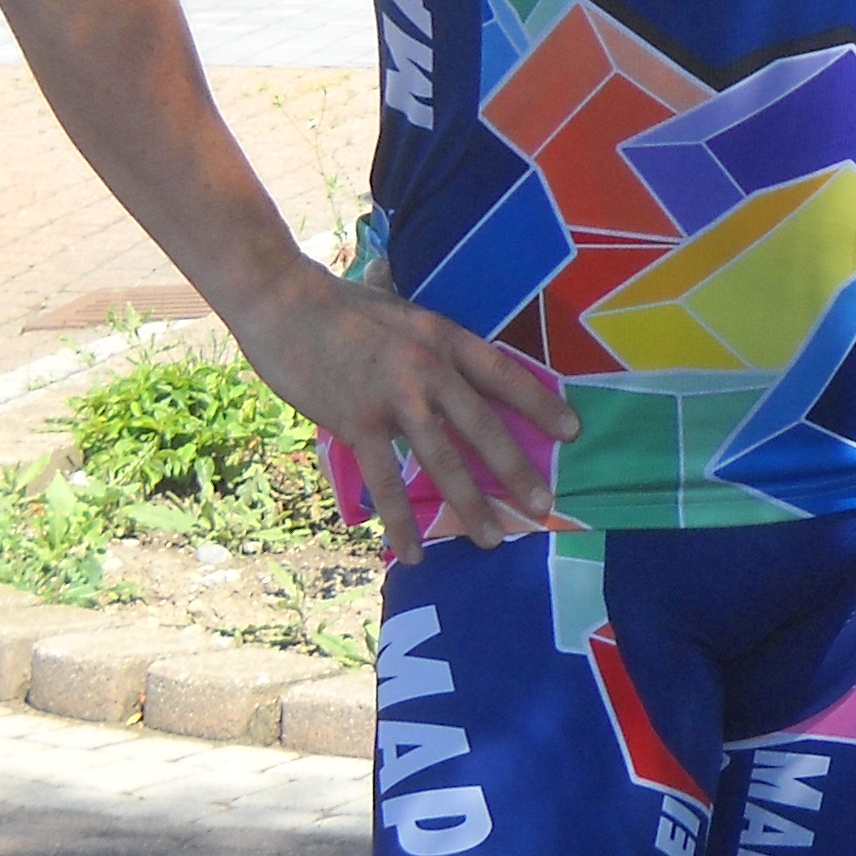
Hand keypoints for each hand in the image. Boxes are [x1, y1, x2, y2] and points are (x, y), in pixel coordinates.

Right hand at [230, 261, 579, 560]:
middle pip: (483, 427)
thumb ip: (423, 327)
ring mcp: (394, 398)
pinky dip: (399, 521)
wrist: (284, 302)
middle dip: (516, 471)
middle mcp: (430, 369)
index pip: (504, 374)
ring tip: (491, 540)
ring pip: (442, 461)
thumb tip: (429, 322)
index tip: (572, 431)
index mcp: (445, 338)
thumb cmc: (340, 303)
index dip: (540, 404)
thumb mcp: (400, 305)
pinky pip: (385, 482)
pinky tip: (411, 552)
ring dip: (469, 504)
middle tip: (543, 506)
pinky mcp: (358, 423)